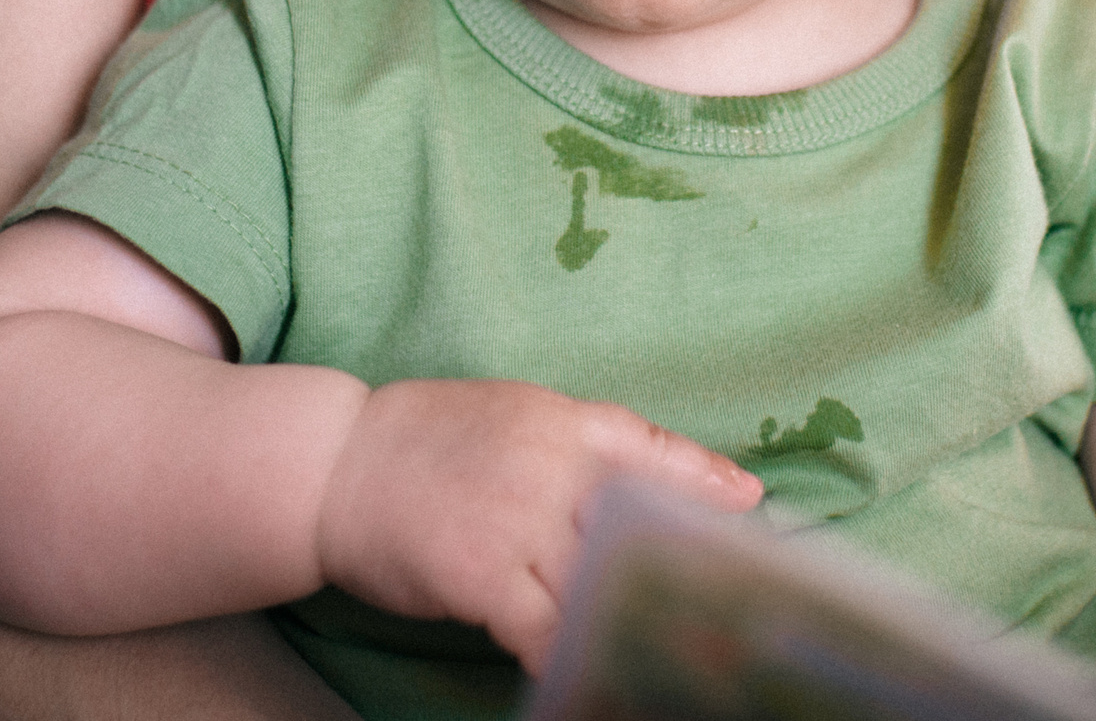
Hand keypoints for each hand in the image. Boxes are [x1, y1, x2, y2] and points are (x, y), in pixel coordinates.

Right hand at [311, 378, 762, 672]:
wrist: (337, 463)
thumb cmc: (433, 442)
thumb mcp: (520, 418)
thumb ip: (593, 448)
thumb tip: (685, 479)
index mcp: (567, 423)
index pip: (656, 454)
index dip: (710, 488)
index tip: (758, 516)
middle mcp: (552, 467)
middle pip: (646, 526)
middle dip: (691, 571)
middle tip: (736, 610)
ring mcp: (519, 521)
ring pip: (606, 581)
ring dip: (644, 622)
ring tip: (688, 657)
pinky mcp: (483, 574)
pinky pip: (548, 630)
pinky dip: (578, 658)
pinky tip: (601, 677)